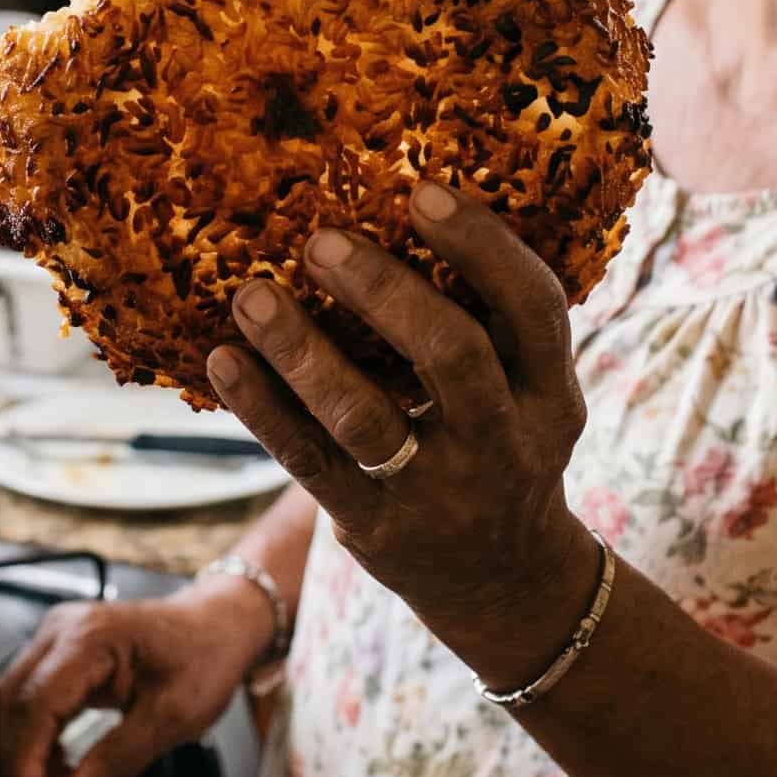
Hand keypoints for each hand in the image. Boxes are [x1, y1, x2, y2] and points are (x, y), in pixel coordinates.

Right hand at [0, 583, 268, 776]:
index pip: (37, 703)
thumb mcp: (174, 716)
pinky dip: (37, 739)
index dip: (25, 759)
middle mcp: (64, 629)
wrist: (219, 625)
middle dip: (16, 761)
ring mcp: (58, 636)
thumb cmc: (204, 659)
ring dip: (23, 753)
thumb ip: (122, 760)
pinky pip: (32, 697)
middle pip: (13, 701)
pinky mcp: (60, 651)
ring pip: (15, 701)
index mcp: (90, 637)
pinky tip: (56, 773)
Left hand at [208, 180, 601, 687]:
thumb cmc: (500, 446)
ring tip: (252, 294)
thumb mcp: (530, 395)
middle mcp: (505, 443)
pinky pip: (310, 461)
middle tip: (320, 241)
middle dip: (384, 292)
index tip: (421, 191)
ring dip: (302, 350)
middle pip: (452, 357)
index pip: (534, 309)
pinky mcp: (375, 528)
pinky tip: (224, 360)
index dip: (482, 246)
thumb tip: (394, 204)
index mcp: (552, 395)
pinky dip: (263, 408)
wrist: (506, 585)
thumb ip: (490, 326)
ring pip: (366, 417)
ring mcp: (438, 493)